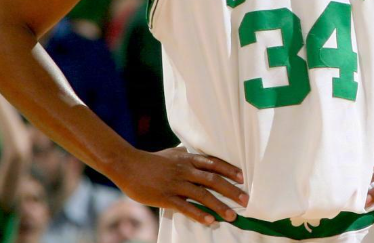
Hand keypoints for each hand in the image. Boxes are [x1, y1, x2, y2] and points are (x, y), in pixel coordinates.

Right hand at [112, 147, 248, 225]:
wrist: (127, 165)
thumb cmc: (151, 160)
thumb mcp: (172, 153)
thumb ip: (186, 154)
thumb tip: (195, 151)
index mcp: (188, 159)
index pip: (214, 163)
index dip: (230, 170)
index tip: (243, 178)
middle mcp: (185, 170)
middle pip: (214, 180)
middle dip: (232, 191)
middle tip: (246, 200)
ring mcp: (175, 184)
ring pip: (202, 195)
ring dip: (219, 206)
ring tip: (232, 215)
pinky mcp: (165, 197)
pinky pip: (185, 207)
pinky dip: (199, 214)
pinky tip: (210, 221)